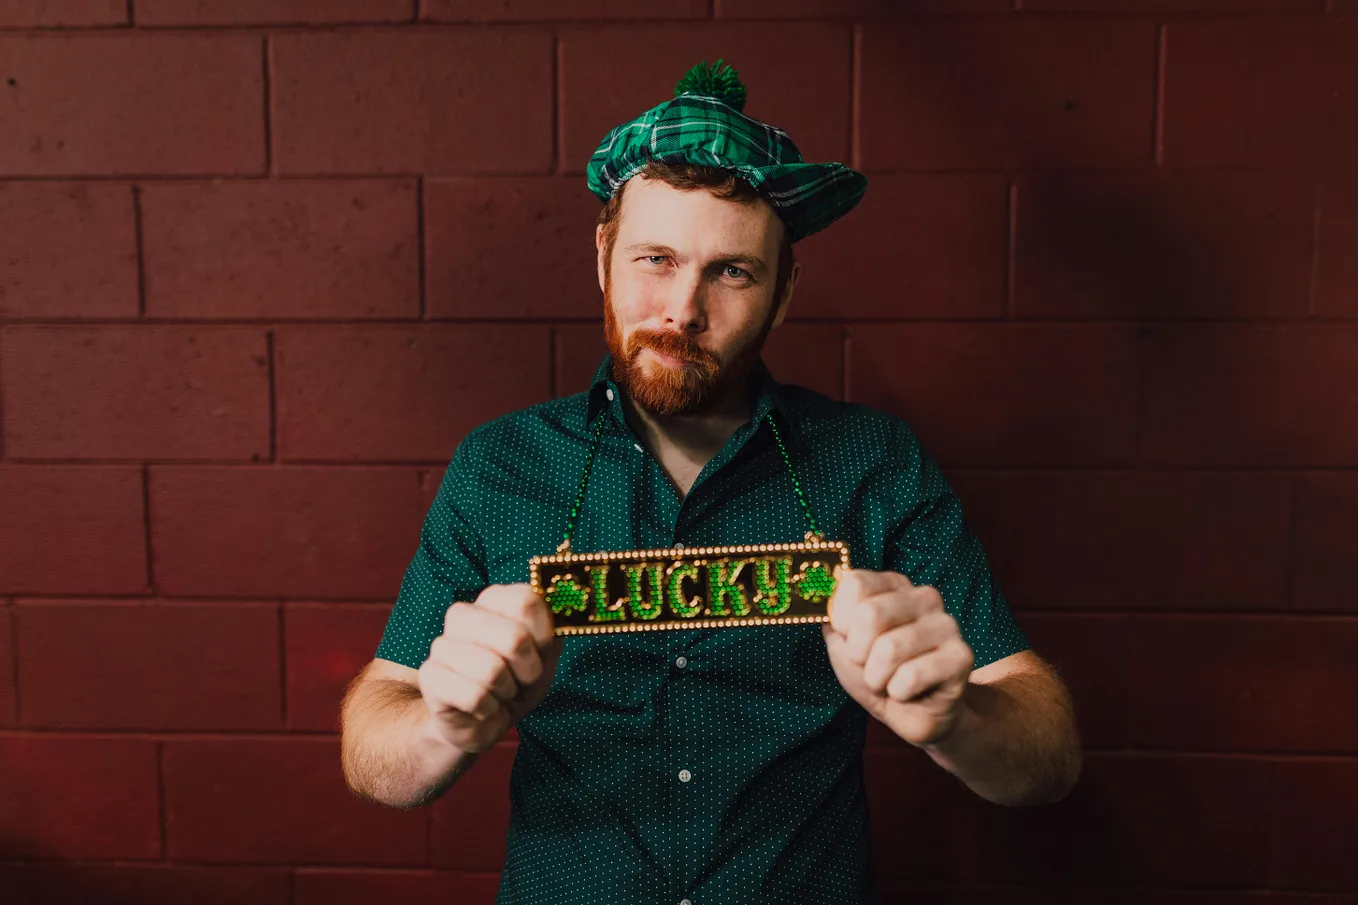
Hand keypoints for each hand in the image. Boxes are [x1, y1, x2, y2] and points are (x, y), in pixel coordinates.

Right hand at [417, 583, 562, 753]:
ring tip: (500, 694)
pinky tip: (482, 708)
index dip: (542, 636)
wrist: (481, 721)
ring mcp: (442, 643)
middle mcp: (463, 614)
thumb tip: (562, 605)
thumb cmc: (517, 682)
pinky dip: (488, 710)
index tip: (539, 652)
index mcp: (494, 599)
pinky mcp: (430, 676)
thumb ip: (553, 629)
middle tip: (521, 681)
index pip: (526, 600)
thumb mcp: (545, 655)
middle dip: (528, 671)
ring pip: (493, 671)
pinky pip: (475, 696)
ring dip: (507, 693)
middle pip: (514, 637)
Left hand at [822, 568, 973, 746]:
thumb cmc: (877, 673)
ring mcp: (946, 624)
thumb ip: (832, 620)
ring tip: (888, 681)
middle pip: (870, 613)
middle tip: (867, 666)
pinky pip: (911, 676)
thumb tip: (819, 596)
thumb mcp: (843, 646)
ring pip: (889, 649)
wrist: (913, 713)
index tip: (847, 638)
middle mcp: (922, 597)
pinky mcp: (961, 656)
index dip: (840, 618)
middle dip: (858, 653)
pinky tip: (909, 691)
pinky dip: (898, 692)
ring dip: (877, 678)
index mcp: (892, 586)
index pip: (855, 583)